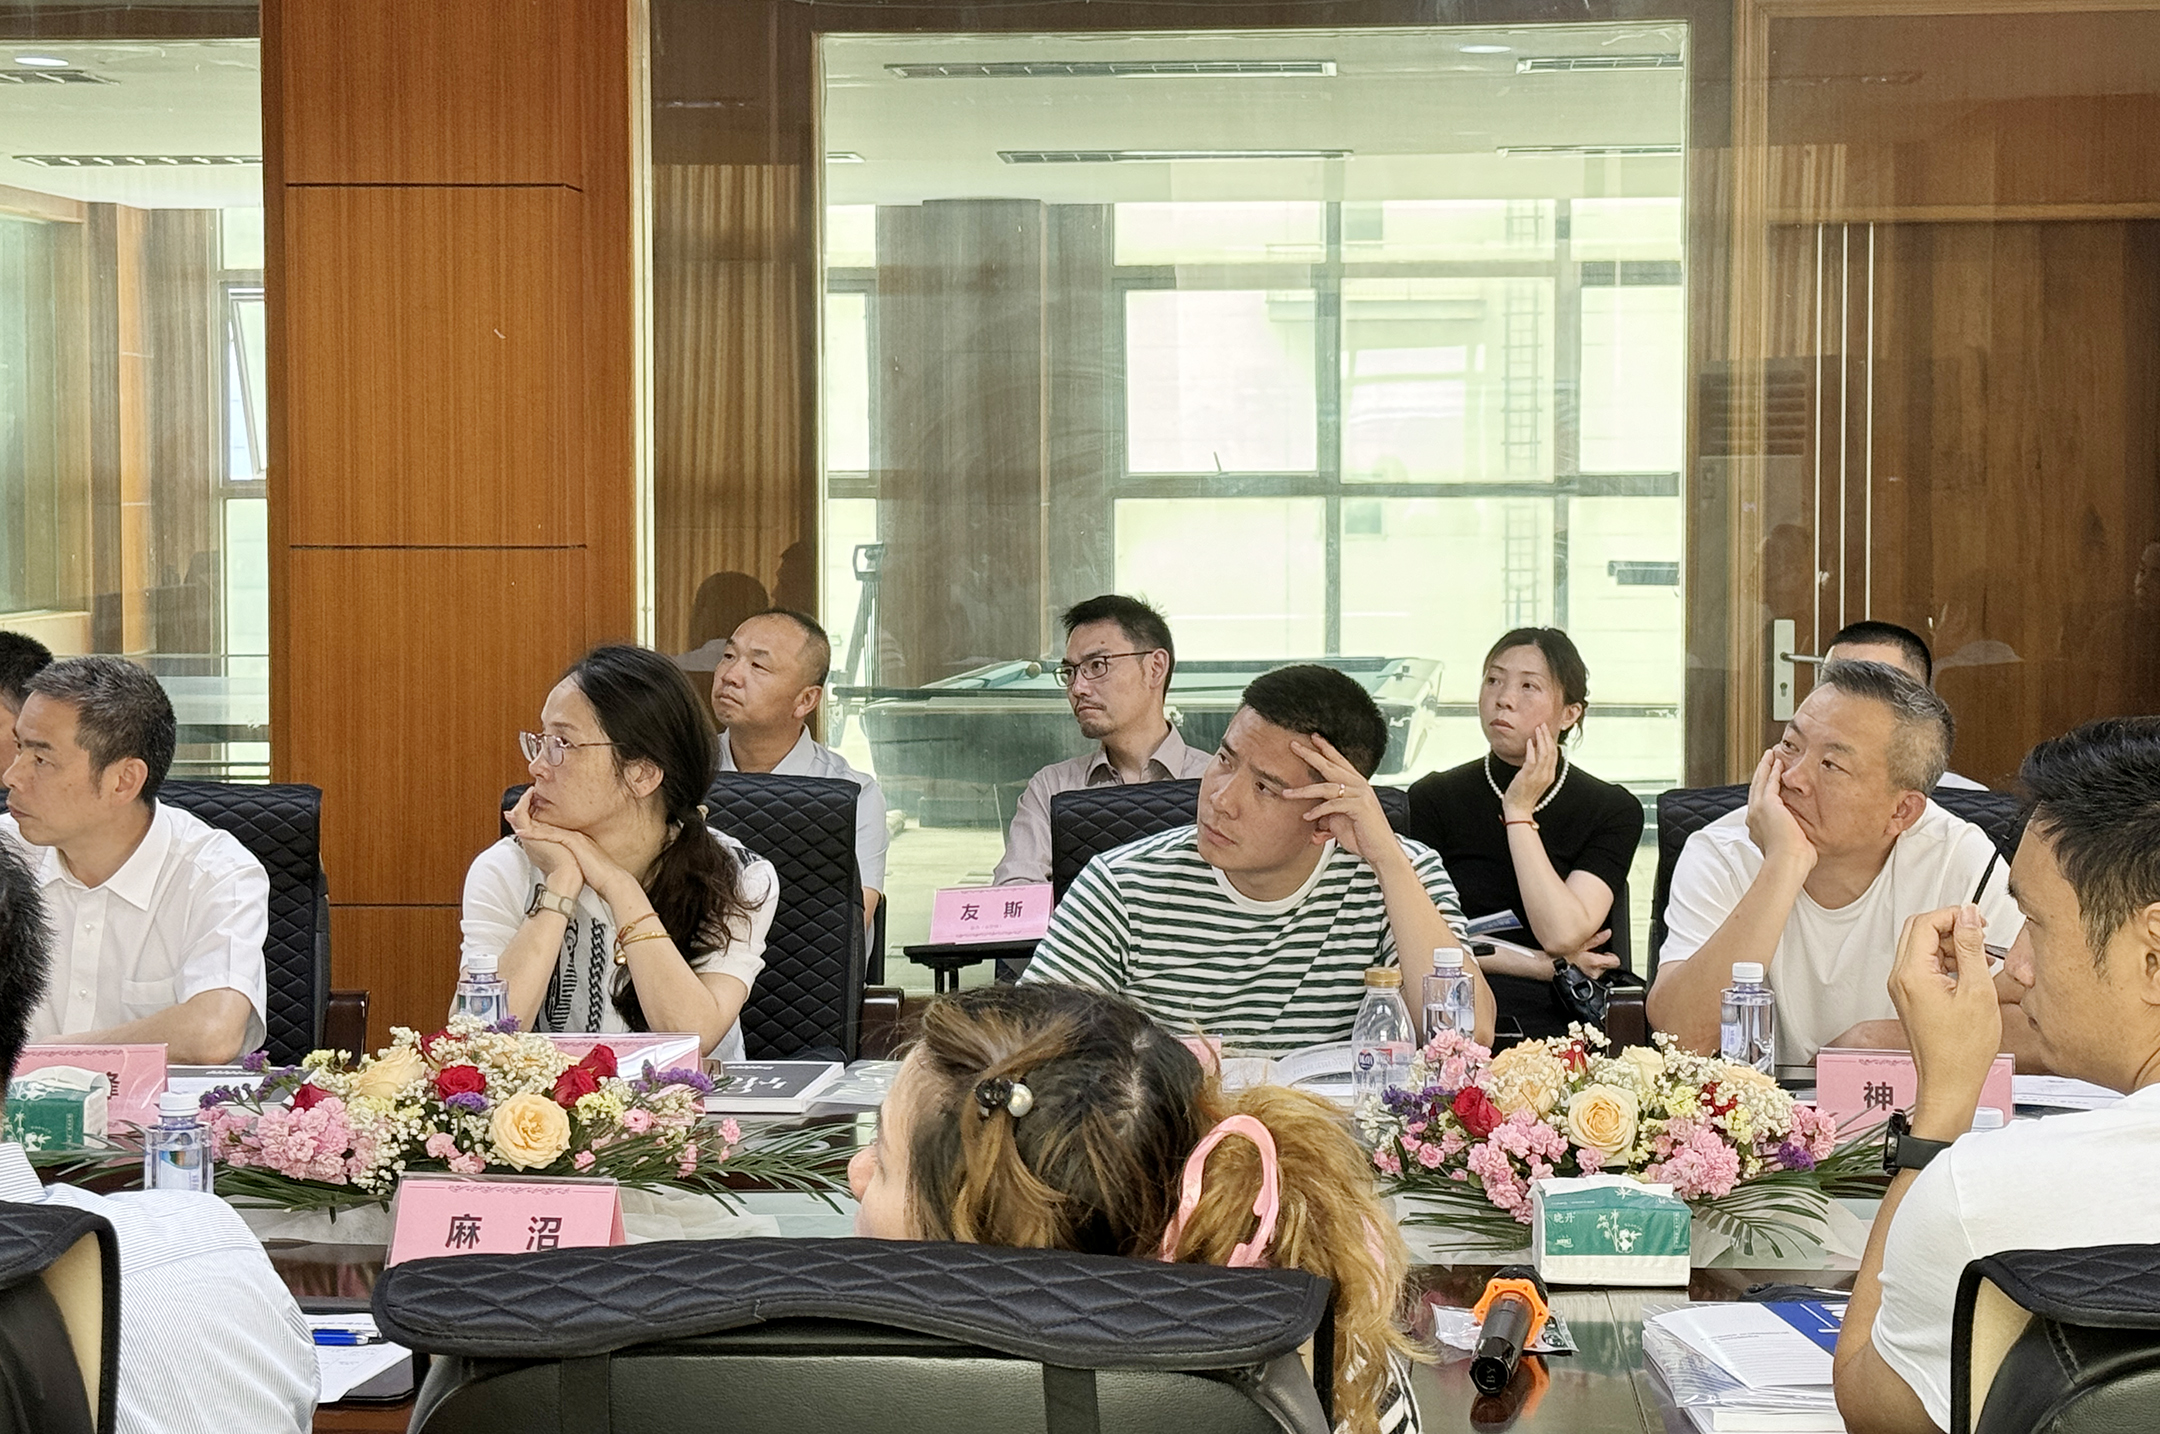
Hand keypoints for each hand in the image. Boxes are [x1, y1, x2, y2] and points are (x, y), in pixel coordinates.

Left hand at [512, 800, 637, 909]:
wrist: (611, 879)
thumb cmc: (598, 875)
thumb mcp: (581, 864)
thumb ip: (570, 860)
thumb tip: (560, 865)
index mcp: (575, 840)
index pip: (551, 829)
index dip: (535, 824)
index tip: (522, 821)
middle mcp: (574, 835)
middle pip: (547, 823)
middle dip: (528, 816)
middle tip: (511, 812)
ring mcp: (574, 837)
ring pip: (547, 826)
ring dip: (529, 820)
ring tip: (513, 816)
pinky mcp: (573, 841)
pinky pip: (550, 834)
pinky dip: (535, 833)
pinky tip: (523, 832)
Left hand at [1286, 735, 1396, 866]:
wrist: (1381, 850)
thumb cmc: (1363, 835)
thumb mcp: (1340, 819)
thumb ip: (1327, 811)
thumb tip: (1310, 812)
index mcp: (1357, 784)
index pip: (1339, 761)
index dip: (1326, 749)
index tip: (1312, 738)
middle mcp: (1360, 785)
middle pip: (1331, 766)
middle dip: (1311, 755)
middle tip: (1294, 746)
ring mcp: (1360, 795)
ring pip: (1326, 787)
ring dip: (1304, 791)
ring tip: (1287, 794)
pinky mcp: (1360, 807)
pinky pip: (1333, 805)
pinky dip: (1318, 811)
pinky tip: (1307, 817)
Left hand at [1502, 724, 1559, 820]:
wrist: (1519, 809)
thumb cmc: (1524, 795)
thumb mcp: (1535, 780)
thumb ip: (1537, 768)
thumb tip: (1535, 754)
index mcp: (1550, 775)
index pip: (1554, 754)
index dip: (1551, 741)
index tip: (1546, 731)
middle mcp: (1546, 775)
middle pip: (1551, 751)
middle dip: (1547, 736)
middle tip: (1543, 725)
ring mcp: (1538, 776)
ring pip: (1544, 753)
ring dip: (1541, 739)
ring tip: (1537, 729)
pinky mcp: (1527, 776)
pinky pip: (1532, 760)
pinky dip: (1531, 749)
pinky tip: (1529, 742)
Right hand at [1556, 932, 1619, 977]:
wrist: (1546, 966)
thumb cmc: (1559, 956)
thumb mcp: (1579, 943)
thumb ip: (1596, 939)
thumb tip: (1607, 933)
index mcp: (1595, 962)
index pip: (1615, 962)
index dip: (1612, 956)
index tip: (1607, 953)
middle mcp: (1594, 973)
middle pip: (1605, 966)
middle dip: (1600, 960)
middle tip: (1590, 953)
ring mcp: (1588, 978)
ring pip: (1596, 971)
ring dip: (1592, 965)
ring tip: (1582, 959)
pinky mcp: (1581, 982)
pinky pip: (1588, 975)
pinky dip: (1585, 970)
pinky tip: (1577, 964)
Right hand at [1745, 748, 1817, 873]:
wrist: (1787, 862)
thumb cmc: (1792, 862)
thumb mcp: (1791, 847)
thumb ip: (1793, 839)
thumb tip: (1804, 841)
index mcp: (1758, 828)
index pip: (1759, 804)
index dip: (1763, 790)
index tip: (1767, 782)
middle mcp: (1753, 817)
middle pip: (1755, 789)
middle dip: (1761, 774)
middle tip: (1766, 761)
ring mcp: (1758, 810)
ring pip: (1759, 782)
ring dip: (1765, 767)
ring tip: (1770, 755)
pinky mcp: (1766, 804)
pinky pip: (1768, 782)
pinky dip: (1772, 770)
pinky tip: (1777, 761)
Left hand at [1888, 903, 2001, 1133]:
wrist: (1950, 1083)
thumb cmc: (1962, 1051)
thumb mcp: (1977, 991)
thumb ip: (1971, 948)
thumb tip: (1968, 916)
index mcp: (1912, 974)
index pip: (1924, 922)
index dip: (1952, 915)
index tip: (1976, 920)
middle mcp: (1900, 979)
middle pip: (1918, 931)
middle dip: (1951, 928)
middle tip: (1979, 936)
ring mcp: (1903, 989)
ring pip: (1922, 948)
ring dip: (1951, 946)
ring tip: (1980, 961)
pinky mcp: (1910, 998)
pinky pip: (1925, 967)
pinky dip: (1947, 963)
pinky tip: (1970, 975)